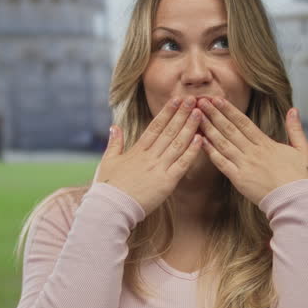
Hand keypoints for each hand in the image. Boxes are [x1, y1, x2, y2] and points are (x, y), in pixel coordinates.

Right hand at [93, 96, 203, 215]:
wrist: (111, 208)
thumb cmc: (108, 187)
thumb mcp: (108, 161)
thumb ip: (115, 143)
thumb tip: (114, 127)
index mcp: (137, 150)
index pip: (155, 126)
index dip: (167, 112)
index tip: (176, 100)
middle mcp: (150, 156)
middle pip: (169, 131)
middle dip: (182, 114)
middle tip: (194, 99)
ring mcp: (159, 168)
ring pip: (178, 144)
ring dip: (190, 127)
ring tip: (200, 114)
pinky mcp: (166, 183)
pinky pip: (182, 164)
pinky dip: (191, 151)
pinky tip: (200, 139)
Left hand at [197, 97, 307, 205]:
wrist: (297, 201)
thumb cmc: (302, 177)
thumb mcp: (303, 150)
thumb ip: (296, 129)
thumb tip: (293, 110)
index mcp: (267, 144)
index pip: (244, 123)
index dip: (229, 110)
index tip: (217, 99)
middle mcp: (253, 152)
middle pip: (229, 129)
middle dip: (214, 114)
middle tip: (200, 101)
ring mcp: (245, 165)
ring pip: (223, 144)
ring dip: (209, 129)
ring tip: (196, 117)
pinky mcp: (239, 180)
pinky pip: (221, 164)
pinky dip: (210, 152)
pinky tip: (200, 142)